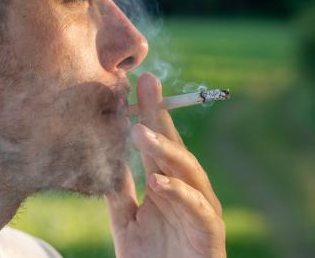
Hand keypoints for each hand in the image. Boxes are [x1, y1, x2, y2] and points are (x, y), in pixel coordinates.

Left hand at [106, 73, 225, 257]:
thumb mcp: (126, 222)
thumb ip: (119, 193)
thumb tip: (104, 159)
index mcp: (166, 183)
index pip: (156, 141)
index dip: (148, 112)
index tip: (136, 84)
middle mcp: (185, 188)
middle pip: (172, 145)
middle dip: (159, 116)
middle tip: (146, 87)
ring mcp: (200, 206)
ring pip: (187, 169)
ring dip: (164, 149)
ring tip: (139, 131)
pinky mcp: (210, 229)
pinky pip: (197, 206)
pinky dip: (179, 192)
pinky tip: (157, 181)